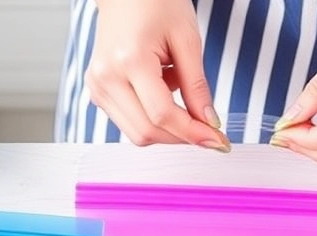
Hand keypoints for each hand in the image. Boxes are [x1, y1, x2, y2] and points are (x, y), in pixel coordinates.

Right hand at [85, 0, 228, 149]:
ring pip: (137, 133)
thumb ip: (197, 86)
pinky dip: (152, 117)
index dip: (193, 133)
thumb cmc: (156, 3)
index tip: (218, 140)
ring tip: (176, 88)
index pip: (162, 115)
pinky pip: (130, 122)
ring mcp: (97, 87)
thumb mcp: (187, 40)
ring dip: (167, 126)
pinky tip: (160, 89)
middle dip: (182, 136)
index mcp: (128, 60)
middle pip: (147, 132)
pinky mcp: (98, 92)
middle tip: (209, 129)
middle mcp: (106, 78)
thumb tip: (209, 124)